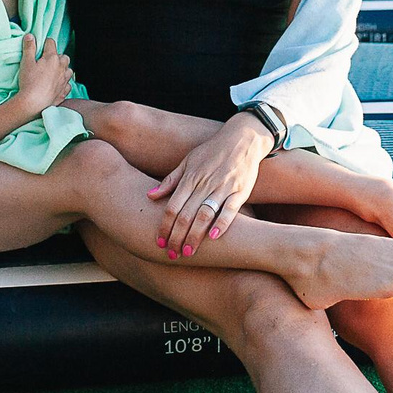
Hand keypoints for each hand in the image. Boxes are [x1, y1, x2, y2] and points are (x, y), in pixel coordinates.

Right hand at [13, 33, 71, 118]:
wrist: (33, 103)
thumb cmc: (29, 82)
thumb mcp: (26, 62)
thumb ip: (29, 48)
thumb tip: (30, 36)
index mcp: (52, 58)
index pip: (51, 43)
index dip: (45, 43)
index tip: (40, 46)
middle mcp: (61, 68)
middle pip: (63, 56)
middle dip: (56, 56)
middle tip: (46, 61)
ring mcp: (64, 80)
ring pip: (68, 70)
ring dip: (63, 69)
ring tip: (53, 72)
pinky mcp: (64, 92)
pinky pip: (68, 84)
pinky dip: (64, 83)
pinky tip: (57, 84)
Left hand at [148, 111, 270, 255]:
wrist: (242, 138)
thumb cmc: (212, 152)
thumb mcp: (188, 161)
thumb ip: (170, 181)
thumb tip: (150, 196)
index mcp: (190, 178)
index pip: (172, 206)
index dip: (164, 226)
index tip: (159, 242)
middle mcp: (204, 183)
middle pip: (186, 214)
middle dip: (177, 236)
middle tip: (171, 254)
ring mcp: (223, 187)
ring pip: (205, 214)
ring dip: (195, 235)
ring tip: (188, 252)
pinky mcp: (241, 190)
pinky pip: (230, 209)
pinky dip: (222, 224)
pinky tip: (213, 238)